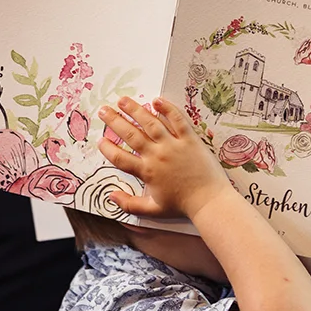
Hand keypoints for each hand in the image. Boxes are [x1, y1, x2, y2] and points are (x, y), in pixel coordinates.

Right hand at [97, 96, 232, 219]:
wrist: (209, 200)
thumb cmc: (183, 205)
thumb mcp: (154, 210)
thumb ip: (130, 204)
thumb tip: (111, 196)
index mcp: (147, 172)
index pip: (121, 158)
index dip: (108, 149)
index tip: (101, 140)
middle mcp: (157, 156)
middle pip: (131, 135)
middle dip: (115, 121)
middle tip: (104, 110)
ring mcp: (174, 145)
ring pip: (150, 123)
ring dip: (135, 110)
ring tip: (123, 100)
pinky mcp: (190, 139)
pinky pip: (177, 120)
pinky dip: (167, 109)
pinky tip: (157, 100)